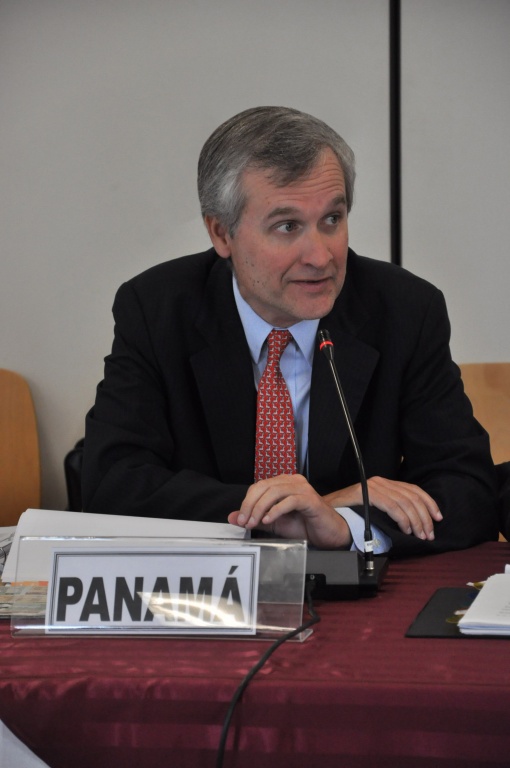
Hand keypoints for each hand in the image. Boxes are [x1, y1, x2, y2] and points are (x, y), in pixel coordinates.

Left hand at [228, 474, 351, 548]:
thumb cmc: (304, 526)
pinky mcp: (310, 500)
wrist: (328, 534)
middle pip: (263, 486)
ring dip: (261, 508)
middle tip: (244, 521)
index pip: (258, 486)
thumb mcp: (275, 523)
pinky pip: (290, 500)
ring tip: (254, 522)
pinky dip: (276, 510)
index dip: (246, 502)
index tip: (240, 519)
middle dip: (250, 504)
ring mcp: (302, 489)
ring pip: (275, 491)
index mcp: (283, 483)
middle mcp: (292, 481)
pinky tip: (269, 520)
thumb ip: (255, 519)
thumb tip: (232, 517)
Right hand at [324, 476, 441, 540]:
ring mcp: (373, 486)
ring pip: (405, 502)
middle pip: (412, 497)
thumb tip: (412, 521)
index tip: (438, 518)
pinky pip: (392, 507)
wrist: (324, 513)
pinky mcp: (367, 494)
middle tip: (429, 534)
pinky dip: (403, 520)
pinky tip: (405, 530)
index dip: (429, 503)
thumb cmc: (346, 516)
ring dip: (416, 521)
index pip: (413, 490)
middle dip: (425, 517)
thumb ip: (389, 510)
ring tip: (420, 535)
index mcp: (383, 484)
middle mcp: (380, 482)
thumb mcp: (373, 510)